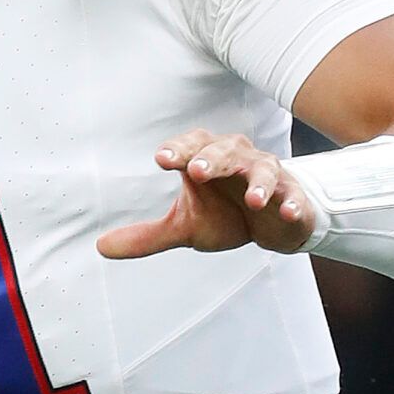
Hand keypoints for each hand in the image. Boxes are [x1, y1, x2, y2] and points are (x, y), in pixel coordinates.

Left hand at [96, 129, 315, 259]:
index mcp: (207, 159)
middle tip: (197, 171)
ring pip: (263, 169)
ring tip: (253, 199)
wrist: (271, 226)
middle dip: (212, 159)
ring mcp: (268, 175)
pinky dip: (289, 202)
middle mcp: (238, 159)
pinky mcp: (292, 197)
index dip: (178, 150)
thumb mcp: (184, 227)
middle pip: (225, 150)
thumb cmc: (224, 214)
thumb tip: (100, 247)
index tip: (162, 159)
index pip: (190, 146)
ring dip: (257, 182)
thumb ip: (146, 236)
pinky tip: (283, 212)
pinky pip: (292, 196)